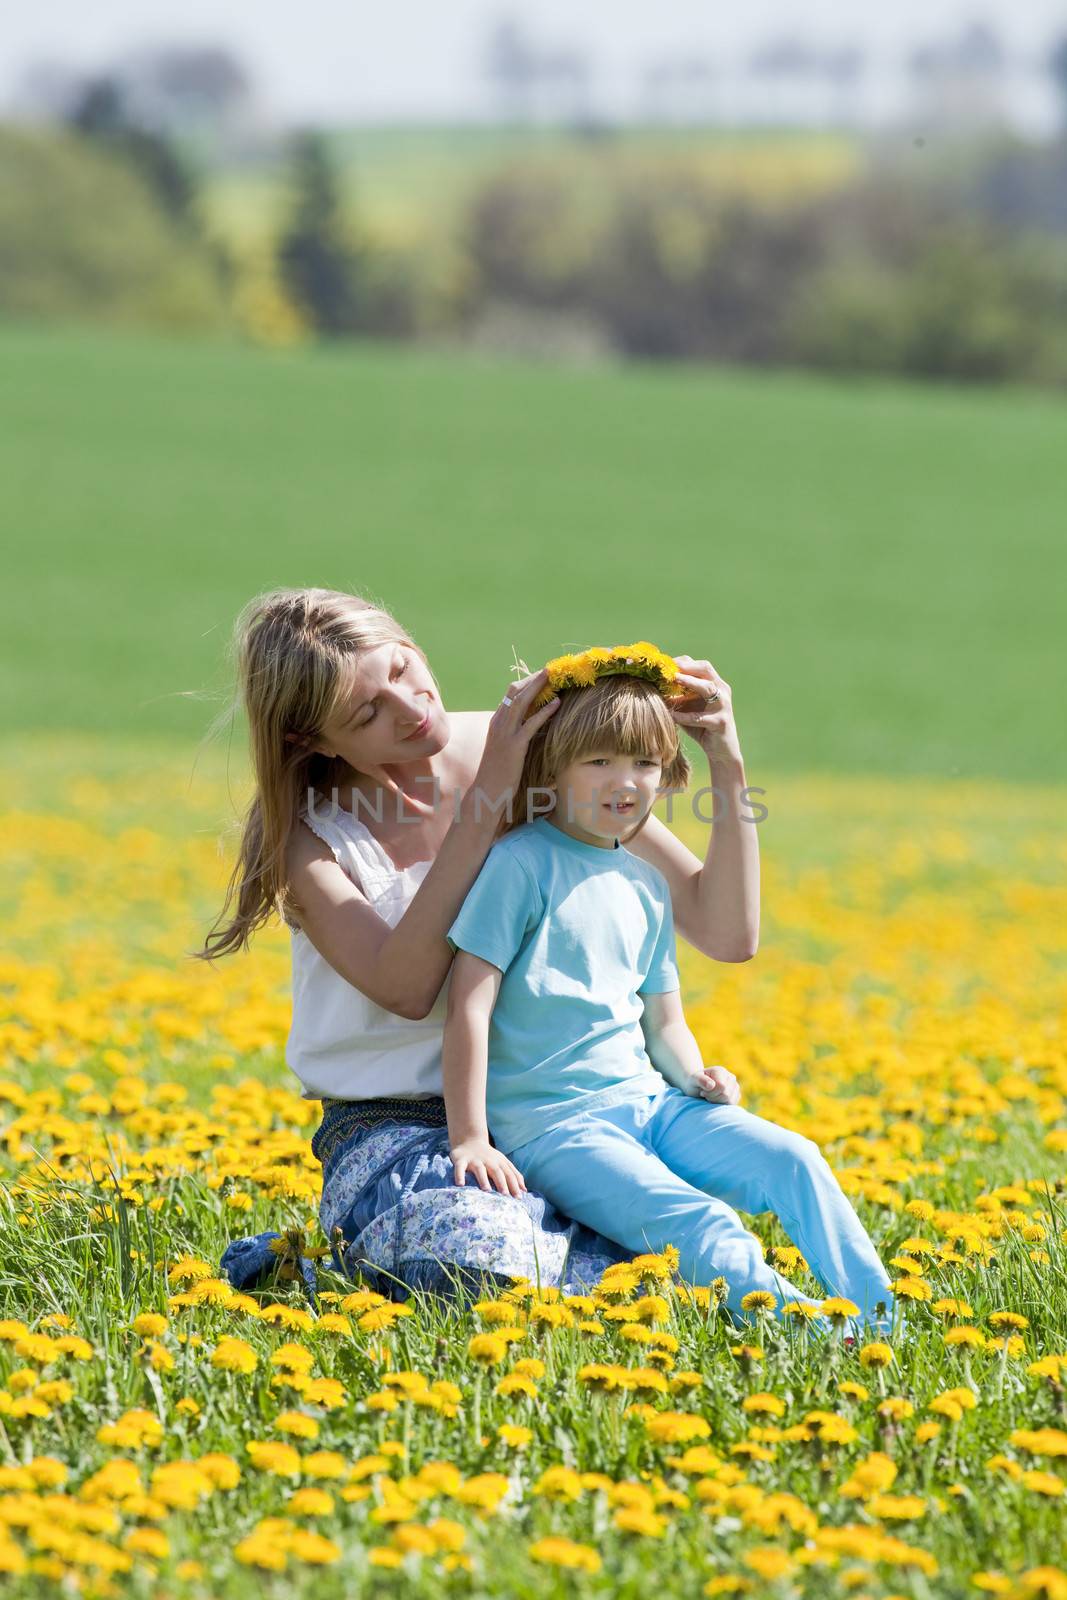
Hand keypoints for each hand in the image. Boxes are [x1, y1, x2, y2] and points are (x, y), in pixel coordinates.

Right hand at [451, 1136, 527, 1196]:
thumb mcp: (502, 1163)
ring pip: (480, 1169)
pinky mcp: (461, 1160)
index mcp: (499, 1162)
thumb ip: (513, 1175)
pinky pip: (460, 1168)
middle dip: (501, 1182)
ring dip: (483, 1179)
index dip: (514, 1185)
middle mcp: (488, 1161)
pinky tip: (460, 1184)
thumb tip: (525, 1190)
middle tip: (505, 1195)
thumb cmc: (489, 1157)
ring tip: (486, 1190)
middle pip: (496, 1171)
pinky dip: (459, 1175)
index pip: (509, 1174)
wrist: (469, 1140)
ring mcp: (474, 1160)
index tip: (518, 1198)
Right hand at [473, 667, 559, 825]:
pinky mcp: (515, 745)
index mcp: (496, 722)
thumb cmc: (498, 773)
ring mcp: (506, 733)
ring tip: (553, 676)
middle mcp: (499, 723)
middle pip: (515, 691)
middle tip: (551, 669)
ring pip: (521, 701)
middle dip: (533, 678)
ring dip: (538, 686)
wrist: (486, 791)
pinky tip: (557, 703)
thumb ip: (514, 735)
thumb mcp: (504, 748)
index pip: (511, 693)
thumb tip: (529, 727)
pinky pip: (532, 722)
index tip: (542, 675)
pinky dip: (545, 710)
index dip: (527, 682)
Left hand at [668, 655, 740, 764]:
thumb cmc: (701, 727)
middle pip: (706, 669)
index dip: (683, 662)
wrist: (721, 751)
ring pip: (708, 688)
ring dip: (689, 682)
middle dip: (686, 667)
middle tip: (668, 668)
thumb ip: (676, 696)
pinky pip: (700, 717)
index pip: (700, 665)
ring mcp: (723, 706)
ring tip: (672, 680)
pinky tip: (672, 715)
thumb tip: (653, 686)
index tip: (665, 664)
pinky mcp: (721, 723)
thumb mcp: (687, 708)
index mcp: (716, 685)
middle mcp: (722, 692)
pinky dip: (685, 716)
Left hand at [684, 1063, 741, 1105]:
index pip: (722, 1086)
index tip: (702, 1092)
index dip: (711, 1093)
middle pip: (726, 1094)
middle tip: (705, 1095)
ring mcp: (735, 1086)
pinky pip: (732, 1104)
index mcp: (720, 1071)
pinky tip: (716, 1100)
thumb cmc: (694, 1083)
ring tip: (710, 1097)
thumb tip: (711, 1085)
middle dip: (713, 1098)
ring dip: (717, 1102)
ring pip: (730, 1100)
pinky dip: (722, 1105)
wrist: (698, 1087)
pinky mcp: (737, 1095)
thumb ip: (700, 1080)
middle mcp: (731, 1077)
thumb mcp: (693, 1080)